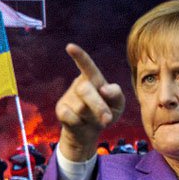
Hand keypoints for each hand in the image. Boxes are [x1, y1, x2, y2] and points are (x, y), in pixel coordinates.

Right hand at [55, 44, 125, 160]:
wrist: (89, 132)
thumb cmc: (106, 113)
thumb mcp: (118, 105)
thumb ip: (116, 95)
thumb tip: (103, 89)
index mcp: (95, 79)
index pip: (88, 66)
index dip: (80, 56)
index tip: (70, 46)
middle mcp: (80, 84)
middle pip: (85, 90)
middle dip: (98, 106)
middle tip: (107, 119)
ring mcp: (69, 96)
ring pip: (81, 107)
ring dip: (92, 118)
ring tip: (93, 120)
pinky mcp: (60, 109)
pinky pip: (72, 117)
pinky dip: (81, 124)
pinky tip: (80, 123)